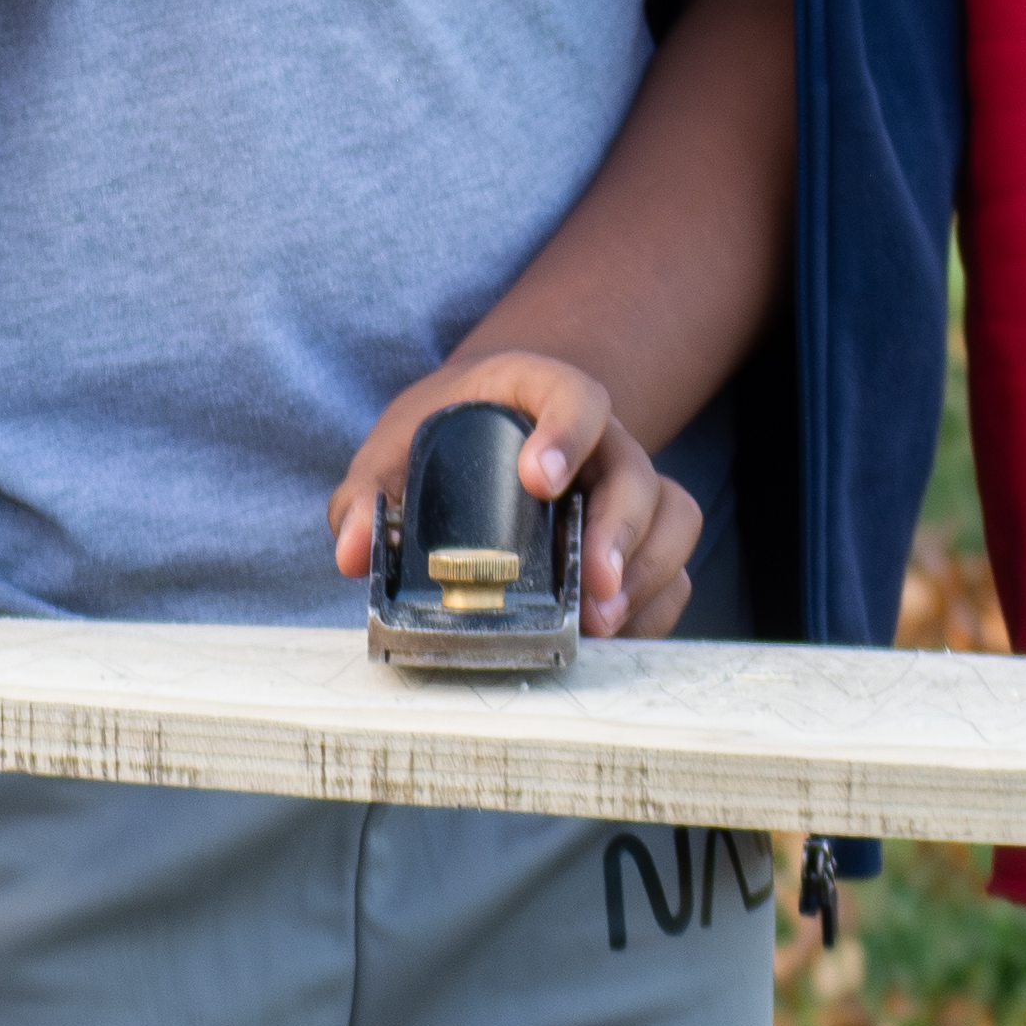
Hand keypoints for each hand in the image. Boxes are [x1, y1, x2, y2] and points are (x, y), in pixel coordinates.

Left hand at [328, 350, 704, 641]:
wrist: (482, 429)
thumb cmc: (442, 432)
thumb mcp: (397, 447)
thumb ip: (369, 494)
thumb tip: (353, 553)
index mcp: (537, 392)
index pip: (575, 394)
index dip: (567, 432)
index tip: (539, 480)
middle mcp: (598, 437)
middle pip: (635, 471)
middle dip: (619, 532)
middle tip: (589, 587)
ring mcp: (625, 485)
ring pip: (672, 517)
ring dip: (644, 573)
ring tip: (601, 622)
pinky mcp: (640, 533)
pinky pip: (672, 565)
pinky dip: (654, 602)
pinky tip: (616, 633)